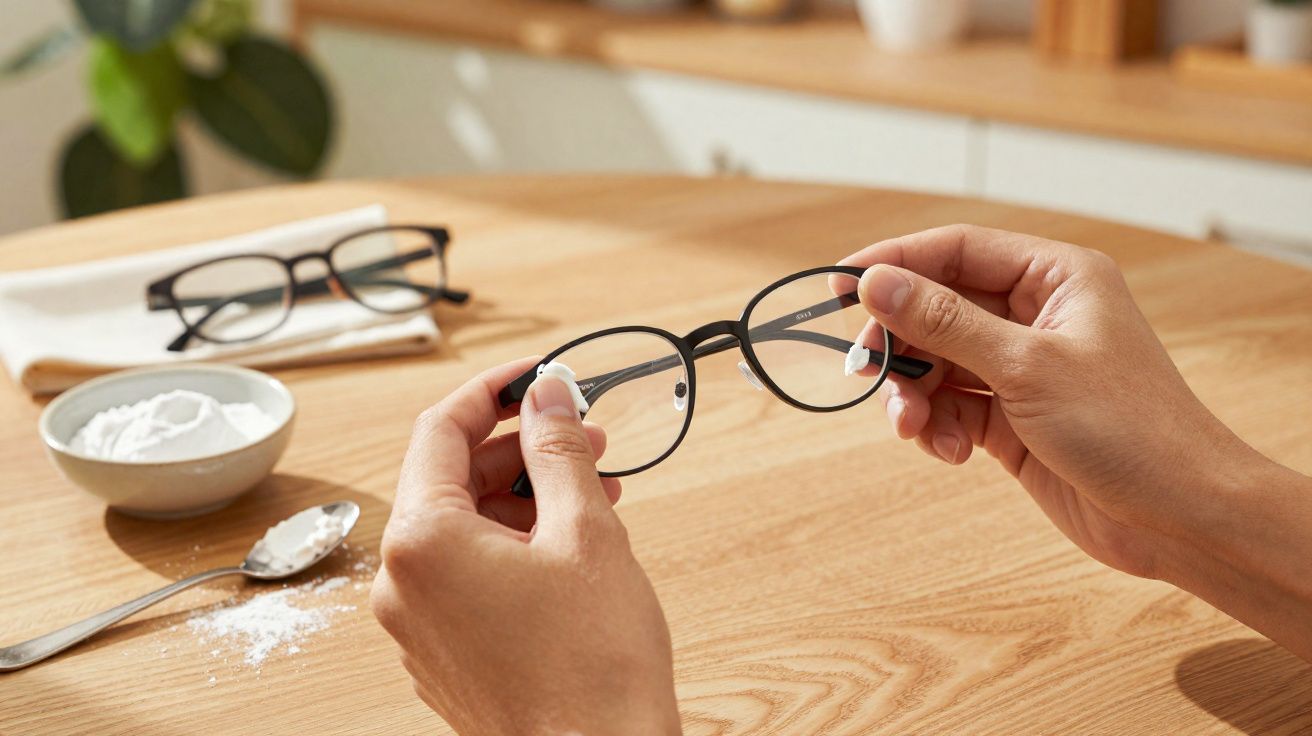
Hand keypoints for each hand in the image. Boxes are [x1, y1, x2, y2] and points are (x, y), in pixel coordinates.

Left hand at [371, 358, 680, 734]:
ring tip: (593, 490)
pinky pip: (467, 576)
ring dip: (523, 499)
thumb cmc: (594, 667)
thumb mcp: (586, 531)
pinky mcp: (445, 656)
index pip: (439, 431)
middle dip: (519, 450)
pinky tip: (570, 543)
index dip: (492, 393)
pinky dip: (513, 546)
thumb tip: (545, 397)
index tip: (534, 376)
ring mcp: (419, 627)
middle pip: (450, 481)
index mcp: (423, 543)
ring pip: (463, 531)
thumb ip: (558, 451)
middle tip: (582, 436)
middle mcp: (403, 585)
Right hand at [840, 225, 1311, 660]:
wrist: (1179, 517)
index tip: (839, 287)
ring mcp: (1021, 368)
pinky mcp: (1011, 418)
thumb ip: (944, 322)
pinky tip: (950, 452)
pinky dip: (936, 428)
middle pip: (936, 308)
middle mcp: (1036, 315)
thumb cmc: (1129, 429)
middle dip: (900, 343)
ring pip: (937, 363)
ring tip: (912, 429)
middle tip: (867, 372)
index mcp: (1056, 277)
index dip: (894, 263)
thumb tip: (874, 282)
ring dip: (913, 395)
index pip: (956, 250)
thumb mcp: (1025, 366)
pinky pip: (950, 407)